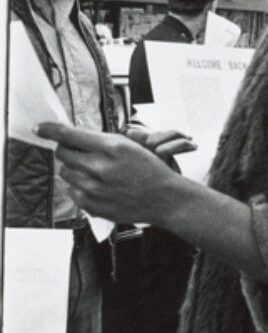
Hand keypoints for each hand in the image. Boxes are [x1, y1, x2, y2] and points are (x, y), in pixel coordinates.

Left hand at [35, 122, 187, 225]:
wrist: (164, 198)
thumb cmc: (149, 169)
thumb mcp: (129, 146)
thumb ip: (99, 141)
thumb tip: (68, 137)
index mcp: (112, 147)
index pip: (70, 135)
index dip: (51, 130)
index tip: (38, 127)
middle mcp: (100, 167)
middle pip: (63, 153)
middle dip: (69, 150)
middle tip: (84, 153)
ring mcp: (94, 189)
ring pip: (65, 172)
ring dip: (75, 169)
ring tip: (97, 172)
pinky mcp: (91, 205)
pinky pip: (71, 190)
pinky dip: (80, 186)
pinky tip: (99, 186)